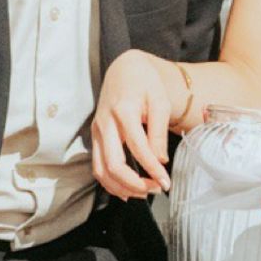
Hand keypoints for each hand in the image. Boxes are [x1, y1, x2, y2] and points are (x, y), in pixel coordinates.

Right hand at [91, 49, 176, 199]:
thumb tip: (160, 161)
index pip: (138, 149)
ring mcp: (97, 130)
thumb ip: (158, 131)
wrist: (124, 68)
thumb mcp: (160, 101)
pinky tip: (126, 188)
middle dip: (135, 184)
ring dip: (121, 187)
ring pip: (101, 170)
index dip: (152, 170)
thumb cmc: (144, 82)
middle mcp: (105, 123)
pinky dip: (110, 182)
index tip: (166, 182)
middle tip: (155, 189)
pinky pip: (98, 166)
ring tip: (143, 192)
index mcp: (123, 111)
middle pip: (114, 165)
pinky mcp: (95, 136)